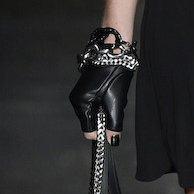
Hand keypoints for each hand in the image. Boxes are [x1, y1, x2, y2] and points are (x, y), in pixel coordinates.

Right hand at [69, 27, 137, 144]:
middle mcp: (77, 99)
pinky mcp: (88, 89)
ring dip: (108, 110)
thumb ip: (114, 124)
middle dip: (106, 118)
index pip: (88, 129)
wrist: (115, 52)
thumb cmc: (114, 74)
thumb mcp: (116, 103)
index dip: (102, 132)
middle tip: (115, 105)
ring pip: (97, 112)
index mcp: (80, 103)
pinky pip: (98, 103)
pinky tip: (112, 91)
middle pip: (92, 121)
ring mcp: (82, 93)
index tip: (114, 130)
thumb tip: (113, 141)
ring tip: (114, 95)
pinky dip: (107, 102)